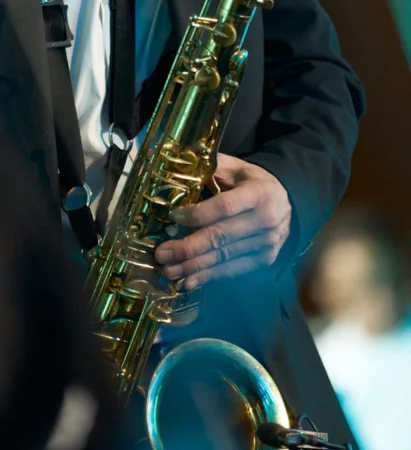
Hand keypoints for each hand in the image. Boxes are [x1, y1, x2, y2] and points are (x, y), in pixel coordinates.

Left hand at [154, 154, 291, 287]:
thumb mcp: (237, 167)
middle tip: (161, 254)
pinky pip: (233, 269)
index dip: (197, 214)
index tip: (173, 217)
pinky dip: (209, 276)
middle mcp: (266, 220)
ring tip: (168, 270)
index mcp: (259, 193)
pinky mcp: (265, 259)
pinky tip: (189, 281)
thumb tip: (179, 171)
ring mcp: (267, 243)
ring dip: (193, 266)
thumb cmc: (253, 182)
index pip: (224, 207)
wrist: (287, 202)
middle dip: (188, 247)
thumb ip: (212, 168)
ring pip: (224, 257)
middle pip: (221, 237)